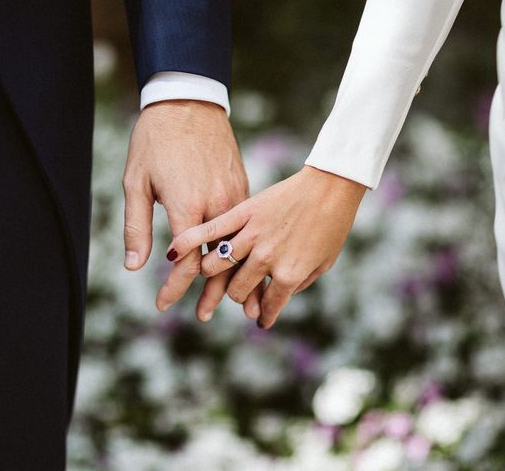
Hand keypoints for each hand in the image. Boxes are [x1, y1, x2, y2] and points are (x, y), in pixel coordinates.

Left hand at [122, 100, 250, 319]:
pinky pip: (242, 227)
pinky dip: (242, 249)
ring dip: (232, 275)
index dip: (174, 288)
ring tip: (234, 301)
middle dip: (211, 293)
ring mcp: (234, 196)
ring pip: (235, 247)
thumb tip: (135, 266)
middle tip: (203, 316)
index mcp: (188, 207)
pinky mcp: (242, 187)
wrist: (188, 102)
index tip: (164, 305)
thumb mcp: (137, 183)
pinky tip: (241, 261)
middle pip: (218, 261)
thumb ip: (137, 227)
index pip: (185, 262)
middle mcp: (217, 206)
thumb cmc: (156, 140)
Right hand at [166, 166, 366, 327]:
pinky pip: (209, 231)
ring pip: (215, 266)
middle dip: (236, 294)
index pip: (268, 306)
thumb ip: (300, 283)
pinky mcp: (243, 213)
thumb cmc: (333, 225)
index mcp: (289, 274)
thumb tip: (279, 296)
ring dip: (212, 273)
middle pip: (236, 289)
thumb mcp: (324, 263)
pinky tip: (171, 254)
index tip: (260, 319)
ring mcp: (253, 235)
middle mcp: (266, 259)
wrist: (331, 186)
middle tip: (237, 291)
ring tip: (211, 271)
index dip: (265, 315)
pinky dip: (187, 242)